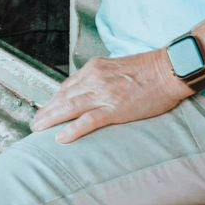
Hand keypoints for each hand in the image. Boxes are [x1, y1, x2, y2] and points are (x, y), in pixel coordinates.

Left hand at [30, 51, 190, 143]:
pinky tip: (61, 137)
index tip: (46, 109)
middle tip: (35, 122)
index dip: (54, 99)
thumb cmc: (148, 70)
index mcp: (95, 69)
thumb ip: (101, 77)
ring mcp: (104, 94)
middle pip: (64, 97)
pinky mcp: (115, 109)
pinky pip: (88, 121)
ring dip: (51, 119)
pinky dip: (72, 130)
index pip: (68, 86)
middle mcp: (95, 79)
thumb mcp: (117, 67)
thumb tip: (90, 90)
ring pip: (70, 108)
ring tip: (39, 129)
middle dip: (47, 110)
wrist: (169, 70)